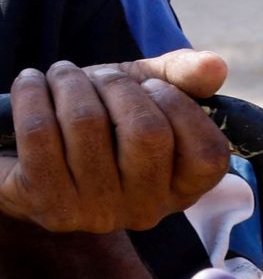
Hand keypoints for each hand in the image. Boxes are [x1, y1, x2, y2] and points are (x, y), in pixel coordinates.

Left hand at [0, 52, 232, 234]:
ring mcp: (99, 213)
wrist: (30, 154)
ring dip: (69, 80)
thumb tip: (216, 65)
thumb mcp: (144, 94)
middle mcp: (148, 210)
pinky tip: (32, 84)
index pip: (208, 154)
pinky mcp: (50, 205)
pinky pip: (39, 131)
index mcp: (182, 190)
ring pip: (87, 123)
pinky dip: (31, 91)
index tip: (151, 88)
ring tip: (62, 77)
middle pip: (147, 132)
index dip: (179, 105)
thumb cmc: (99, 120)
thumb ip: (182, 79)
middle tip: (98, 77)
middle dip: (116, 84)